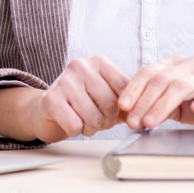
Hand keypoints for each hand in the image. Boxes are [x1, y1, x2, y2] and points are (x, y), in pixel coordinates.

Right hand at [0, 55, 129, 142]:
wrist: (48, 109)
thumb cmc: (82, 102)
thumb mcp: (106, 95)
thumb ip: (126, 100)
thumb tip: (144, 114)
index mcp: (98, 62)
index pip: (125, 87)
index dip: (125, 108)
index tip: (120, 115)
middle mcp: (81, 66)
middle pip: (110, 104)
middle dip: (108, 120)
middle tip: (99, 120)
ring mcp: (64, 81)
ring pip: (93, 117)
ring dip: (91, 127)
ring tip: (84, 120)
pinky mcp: (51, 99)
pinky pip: (75, 125)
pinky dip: (76, 130)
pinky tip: (71, 122)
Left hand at [117, 55, 193, 130]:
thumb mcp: (178, 101)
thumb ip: (158, 102)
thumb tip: (132, 115)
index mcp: (176, 64)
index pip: (149, 71)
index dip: (133, 88)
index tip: (122, 106)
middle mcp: (190, 65)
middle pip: (161, 79)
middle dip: (143, 101)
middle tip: (133, 121)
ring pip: (181, 86)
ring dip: (162, 105)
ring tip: (150, 122)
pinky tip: (193, 110)